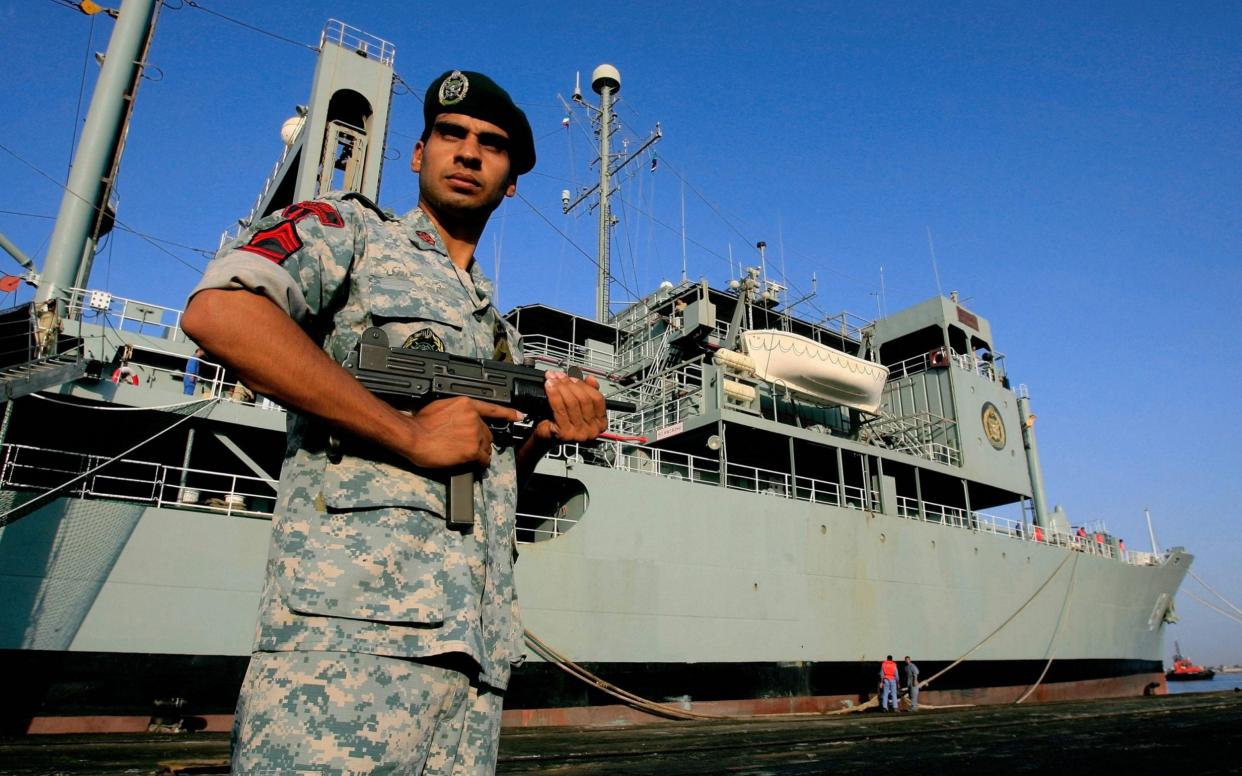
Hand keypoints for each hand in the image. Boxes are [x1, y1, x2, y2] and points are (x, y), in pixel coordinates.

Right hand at [401, 397, 522, 469]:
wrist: (412, 436)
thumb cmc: (419, 424)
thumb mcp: (440, 407)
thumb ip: (456, 411)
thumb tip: (460, 420)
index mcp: (466, 404)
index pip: (492, 408)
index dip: (508, 413)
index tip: (519, 415)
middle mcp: (474, 417)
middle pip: (488, 433)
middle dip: (480, 441)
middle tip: (465, 447)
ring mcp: (475, 433)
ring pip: (486, 447)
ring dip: (478, 452)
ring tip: (463, 455)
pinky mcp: (473, 449)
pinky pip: (483, 459)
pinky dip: (478, 463)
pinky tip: (469, 463)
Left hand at [533, 371, 607, 442]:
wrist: (547, 436)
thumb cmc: (563, 421)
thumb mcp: (579, 406)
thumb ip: (588, 392)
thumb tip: (591, 379)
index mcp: (600, 423)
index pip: (597, 398)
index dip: (585, 385)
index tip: (572, 377)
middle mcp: (592, 430)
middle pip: (584, 399)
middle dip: (570, 384)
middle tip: (559, 376)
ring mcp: (578, 433)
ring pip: (572, 403)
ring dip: (561, 387)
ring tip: (552, 380)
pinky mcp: (564, 433)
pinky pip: (559, 409)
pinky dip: (554, 394)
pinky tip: (549, 387)